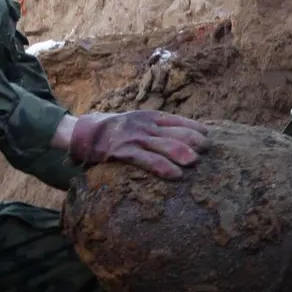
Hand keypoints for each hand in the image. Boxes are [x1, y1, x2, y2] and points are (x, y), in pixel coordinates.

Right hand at [57, 110, 210, 179]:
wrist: (83, 132)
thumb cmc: (114, 130)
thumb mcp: (136, 122)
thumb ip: (155, 128)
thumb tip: (181, 138)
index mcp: (149, 116)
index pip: (178, 120)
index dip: (194, 128)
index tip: (207, 135)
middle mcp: (144, 125)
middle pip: (176, 132)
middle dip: (194, 140)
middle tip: (208, 149)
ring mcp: (135, 138)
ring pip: (164, 145)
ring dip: (182, 153)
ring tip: (195, 161)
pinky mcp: (124, 152)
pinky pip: (147, 161)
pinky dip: (163, 167)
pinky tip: (176, 175)